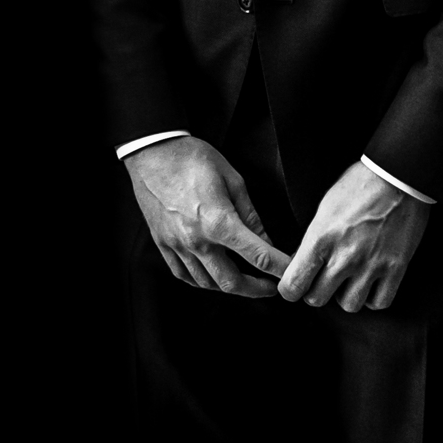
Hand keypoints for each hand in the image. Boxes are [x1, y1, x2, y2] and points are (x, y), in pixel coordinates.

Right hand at [124, 136, 291, 295]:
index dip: (279, 268)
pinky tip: (211, 276)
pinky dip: (201, 282)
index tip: (290, 274)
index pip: (258, 255)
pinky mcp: (163, 243)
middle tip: (269, 286)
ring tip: (244, 280)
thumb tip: (265, 240)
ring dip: (229, 286)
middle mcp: (196, 239)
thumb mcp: (232, 179)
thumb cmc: (192, 158)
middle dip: (255, 289)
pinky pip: (183, 275)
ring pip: (206, 283)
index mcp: (218, 221)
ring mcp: (176, 244)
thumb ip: (250, 215)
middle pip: (230, 281)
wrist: (152, 152)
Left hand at [279, 160, 430, 311]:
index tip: (295, 286)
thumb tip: (300, 263)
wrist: (397, 177)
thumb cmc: (358, 187)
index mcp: (320, 239)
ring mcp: (371, 265)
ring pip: (349, 305)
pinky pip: (379, 302)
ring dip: (346, 296)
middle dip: (316, 292)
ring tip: (348, 281)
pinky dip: (373, 298)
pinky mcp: (396, 268)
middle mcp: (344, 256)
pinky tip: (371, 283)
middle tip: (322, 281)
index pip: (294, 284)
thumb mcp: (324, 210)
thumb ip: (313, 240)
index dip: (290, 289)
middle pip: (317, 299)